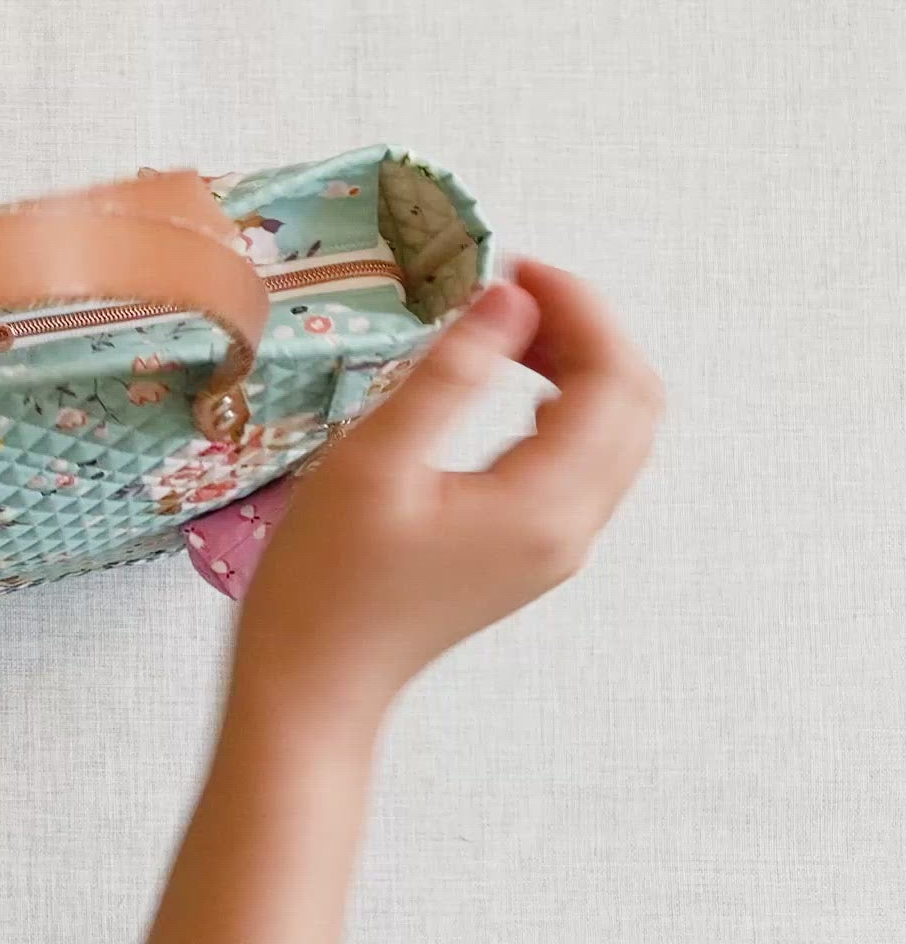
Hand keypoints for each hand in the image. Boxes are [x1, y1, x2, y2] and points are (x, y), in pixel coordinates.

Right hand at [239, 260, 663, 698]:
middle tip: (511, 292)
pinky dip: (562, 408)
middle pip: (634, 403)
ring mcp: (556, 546)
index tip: (512, 266)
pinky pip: (582, 463)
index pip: (614, 378)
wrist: (314, 683)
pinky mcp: (530, 553)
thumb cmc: (327, 581)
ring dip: (578, 366)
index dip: (579, 306)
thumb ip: (449, 373)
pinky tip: (504, 389)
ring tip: (504, 329)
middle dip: (587, 330)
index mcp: (545, 504)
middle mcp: (571, 527)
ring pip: (614, 433)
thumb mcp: (375, 459)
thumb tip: (510, 299)